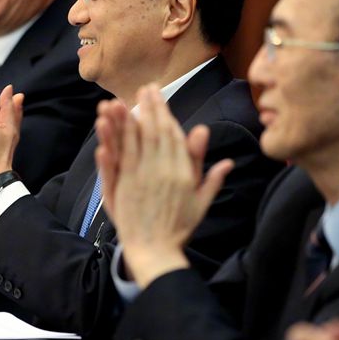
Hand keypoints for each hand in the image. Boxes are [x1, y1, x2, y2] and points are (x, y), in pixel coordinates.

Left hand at [94, 83, 232, 287]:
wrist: (156, 252)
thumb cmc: (179, 228)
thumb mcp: (201, 203)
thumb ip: (212, 178)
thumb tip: (228, 160)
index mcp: (183, 172)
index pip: (174, 136)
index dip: (166, 114)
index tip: (160, 97)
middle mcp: (163, 170)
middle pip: (156, 132)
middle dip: (151, 107)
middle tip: (146, 88)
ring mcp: (142, 177)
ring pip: (136, 140)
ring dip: (130, 117)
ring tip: (126, 98)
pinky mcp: (124, 184)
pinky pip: (120, 156)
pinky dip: (115, 138)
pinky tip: (110, 124)